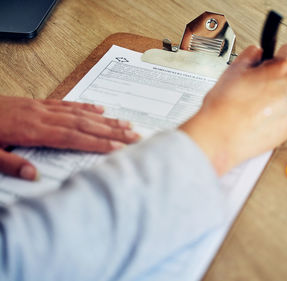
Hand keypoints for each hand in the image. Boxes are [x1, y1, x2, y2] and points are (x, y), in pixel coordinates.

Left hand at [0, 97, 139, 179]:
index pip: (74, 138)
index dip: (99, 142)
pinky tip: (99, 108)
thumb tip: (36, 176)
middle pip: (85, 124)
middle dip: (112, 130)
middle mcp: (43, 117)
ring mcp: (42, 108)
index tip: (119, 147)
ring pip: (80, 113)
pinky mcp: (38, 103)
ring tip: (125, 123)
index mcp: (33, 130)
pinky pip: (67, 104)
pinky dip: (86, 106)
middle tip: (135, 134)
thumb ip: (11, 165)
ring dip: (105, 119)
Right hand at [180, 43, 286, 174]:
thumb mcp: (234, 69)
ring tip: (262, 101)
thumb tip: (256, 53)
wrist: (221, 135)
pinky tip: (263, 114)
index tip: (276, 57)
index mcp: (284, 70)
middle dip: (280, 77)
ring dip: (285, 96)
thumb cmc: (226, 107)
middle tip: (260, 84)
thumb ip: (251, 55)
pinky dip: (282, 113)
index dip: (279, 53)